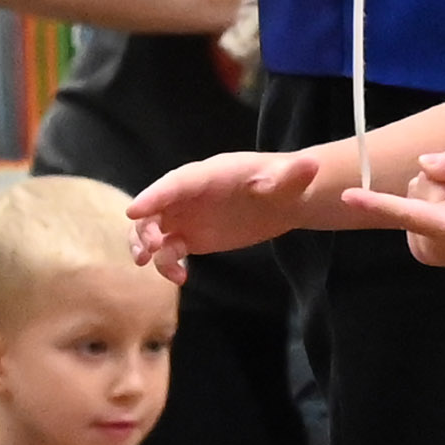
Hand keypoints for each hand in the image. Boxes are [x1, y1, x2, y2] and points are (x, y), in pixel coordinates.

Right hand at [128, 148, 318, 279]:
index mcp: (208, 175)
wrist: (284, 200)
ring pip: (153, 229)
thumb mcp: (290, 178)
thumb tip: (310, 166)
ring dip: (145, 246)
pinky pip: (169, 249)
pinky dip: (167, 263)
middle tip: (148, 249)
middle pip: (155, 207)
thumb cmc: (285, 182)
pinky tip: (181, 278)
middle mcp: (190, 194)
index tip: (134, 210)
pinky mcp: (191, 236)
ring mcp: (187, 215)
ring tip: (151, 264)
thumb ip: (292, 174)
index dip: (154, 195)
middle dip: (144, 226)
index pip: (175, 183)